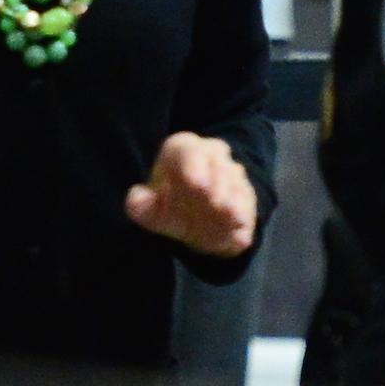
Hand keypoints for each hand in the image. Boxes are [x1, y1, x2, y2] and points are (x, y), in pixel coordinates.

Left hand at [125, 132, 257, 258]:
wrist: (198, 220)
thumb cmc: (170, 205)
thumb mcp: (150, 208)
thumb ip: (140, 205)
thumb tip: (136, 200)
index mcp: (185, 151)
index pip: (189, 150)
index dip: (194, 166)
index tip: (197, 185)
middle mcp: (212, 158)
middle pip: (219, 165)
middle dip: (219, 183)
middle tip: (215, 202)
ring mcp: (233, 178)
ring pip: (237, 184)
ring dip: (234, 201)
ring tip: (231, 216)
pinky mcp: (247, 200)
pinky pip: (249, 207)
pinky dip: (246, 220)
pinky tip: (239, 235)